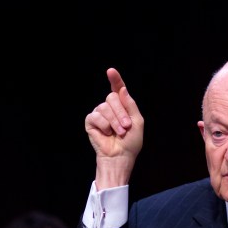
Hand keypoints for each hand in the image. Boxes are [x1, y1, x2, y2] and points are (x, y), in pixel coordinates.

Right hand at [84, 68, 143, 188]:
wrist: (120, 156)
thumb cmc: (131, 142)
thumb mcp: (137, 121)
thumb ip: (130, 104)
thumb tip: (122, 89)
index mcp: (122, 106)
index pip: (117, 89)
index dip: (114, 79)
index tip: (111, 71)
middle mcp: (109, 108)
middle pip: (112, 97)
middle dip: (120, 112)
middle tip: (125, 127)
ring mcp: (99, 114)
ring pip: (104, 107)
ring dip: (114, 122)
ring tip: (118, 133)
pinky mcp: (91, 122)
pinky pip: (96, 116)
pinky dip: (104, 126)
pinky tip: (106, 133)